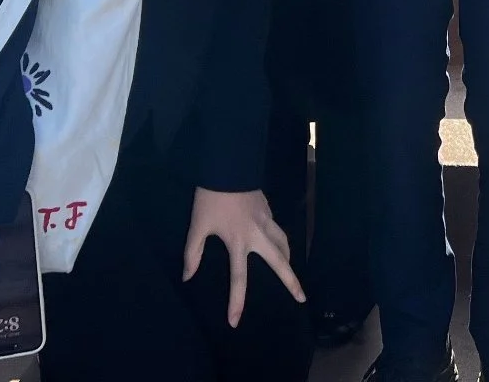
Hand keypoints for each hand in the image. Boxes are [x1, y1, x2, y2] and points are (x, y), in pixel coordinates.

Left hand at [184, 187, 305, 327]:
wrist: (228, 166)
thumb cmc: (210, 198)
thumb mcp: (197, 226)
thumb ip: (192, 253)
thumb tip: (187, 277)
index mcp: (238, 242)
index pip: (239, 279)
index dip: (236, 302)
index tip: (235, 322)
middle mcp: (257, 235)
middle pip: (279, 263)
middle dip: (291, 282)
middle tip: (301, 298)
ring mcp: (266, 221)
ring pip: (284, 244)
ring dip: (289, 259)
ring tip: (291, 271)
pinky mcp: (268, 210)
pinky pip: (278, 230)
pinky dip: (281, 240)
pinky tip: (278, 242)